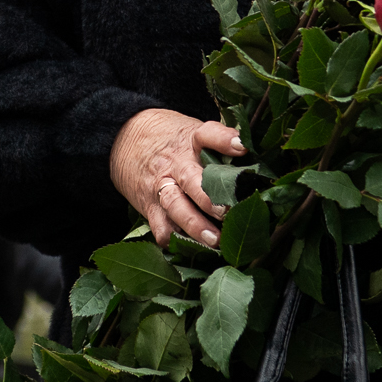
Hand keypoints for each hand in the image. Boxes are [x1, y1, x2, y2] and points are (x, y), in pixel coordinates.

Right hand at [110, 109, 245, 249]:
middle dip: (210, 197)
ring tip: (213, 240)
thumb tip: (256, 159)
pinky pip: (159, 226)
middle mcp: (176, 164)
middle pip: (191, 179)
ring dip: (194, 225)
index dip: (224, 140)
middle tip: (228, 212)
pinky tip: (189, 250)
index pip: (207, 135)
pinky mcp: (150, 206)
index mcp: (190, 140)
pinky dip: (172, 239)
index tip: (241, 147)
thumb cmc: (172, 139)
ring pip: (176, 206)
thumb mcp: (192, 131)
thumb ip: (218, 145)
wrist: (125, 139)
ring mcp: (161, 186)